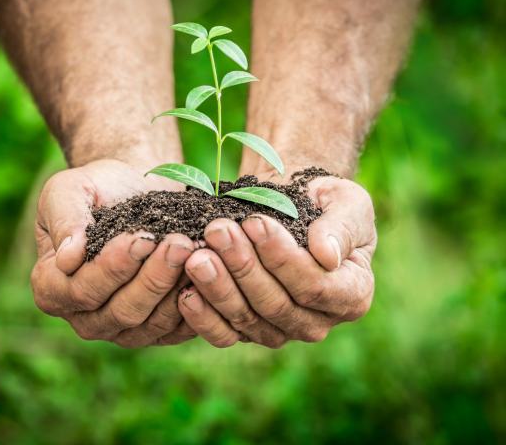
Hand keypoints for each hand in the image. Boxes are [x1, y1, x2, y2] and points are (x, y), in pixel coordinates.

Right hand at [31, 159, 196, 347]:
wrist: (135, 190)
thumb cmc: (97, 189)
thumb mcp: (68, 190)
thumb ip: (64, 219)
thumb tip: (68, 258)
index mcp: (52, 288)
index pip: (82, 290)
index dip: (113, 267)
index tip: (141, 238)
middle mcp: (85, 317)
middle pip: (122, 311)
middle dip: (154, 277)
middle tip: (180, 243)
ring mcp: (123, 329)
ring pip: (153, 322)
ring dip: (177, 287)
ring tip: (197, 251)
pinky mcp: (158, 330)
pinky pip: (178, 327)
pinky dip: (197, 302)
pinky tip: (211, 271)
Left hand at [178, 175, 375, 347]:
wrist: (293, 207)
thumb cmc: (324, 203)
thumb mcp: (348, 204)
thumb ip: (341, 228)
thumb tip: (326, 255)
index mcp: (351, 294)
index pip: (315, 286)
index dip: (282, 258)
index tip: (254, 223)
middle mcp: (317, 322)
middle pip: (276, 305)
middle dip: (243, 267)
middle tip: (217, 232)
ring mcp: (280, 330)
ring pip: (247, 319)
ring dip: (218, 287)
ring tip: (197, 256)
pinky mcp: (248, 331)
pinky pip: (224, 334)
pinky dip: (203, 317)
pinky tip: (185, 293)